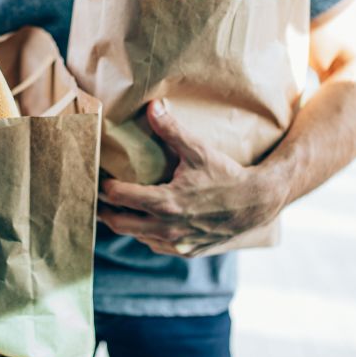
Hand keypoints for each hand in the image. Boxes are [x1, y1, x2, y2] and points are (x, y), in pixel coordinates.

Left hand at [99, 99, 287, 256]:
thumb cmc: (227, 174)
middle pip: (120, 224)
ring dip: (126, 224)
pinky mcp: (187, 251)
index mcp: (166, 202)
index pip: (120, 197)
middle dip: (105, 211)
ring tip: (118, 209)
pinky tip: (146, 223)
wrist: (257, 203)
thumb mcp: (199, 150)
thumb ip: (171, 130)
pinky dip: (147, 235)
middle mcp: (168, 227)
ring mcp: (177, 243)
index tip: (101, 178)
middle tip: (97, 200)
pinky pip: (157, 246)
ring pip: (137, 237)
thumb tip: (152, 105)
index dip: (106, 187)